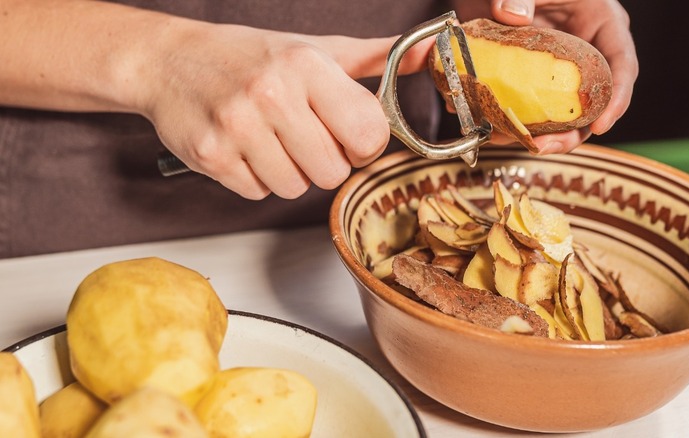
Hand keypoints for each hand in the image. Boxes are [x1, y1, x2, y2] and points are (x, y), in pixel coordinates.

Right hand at [140, 22, 432, 199]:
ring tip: (269, 138)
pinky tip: (245, 148)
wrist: (169, 61)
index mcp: (307, 66)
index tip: (346, 133)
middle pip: (333, 172)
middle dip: (324, 161)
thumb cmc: (250, 57)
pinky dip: (256, 179)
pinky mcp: (212, 156)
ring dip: (289, 172)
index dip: (362, 143)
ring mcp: (238, 127)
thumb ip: (378, 60)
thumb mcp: (316, 49)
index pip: (369, 135)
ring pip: (296, 188)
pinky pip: (258, 194)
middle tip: (302, 135)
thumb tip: (434, 54)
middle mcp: (272, 94)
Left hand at [455, 0, 637, 153]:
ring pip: (556, 115)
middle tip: (546, 146)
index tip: (602, 125)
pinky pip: (522, 108)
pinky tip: (490, 126)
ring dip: (536, 134)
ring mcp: (553, 73)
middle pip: (589, 104)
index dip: (616, 99)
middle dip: (570, 133)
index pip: (622, 67)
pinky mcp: (525, 82)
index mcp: (602, 25)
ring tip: (514, 141)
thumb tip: (512, 15)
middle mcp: (582, 56)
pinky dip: (506, 120)